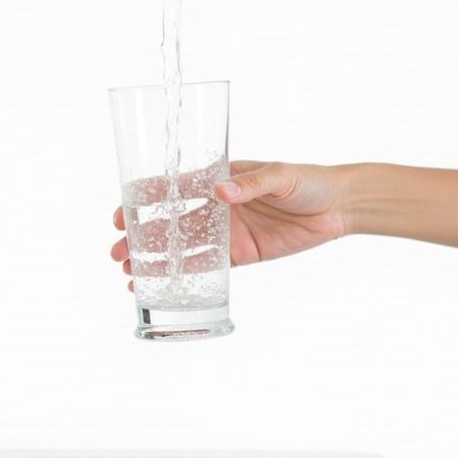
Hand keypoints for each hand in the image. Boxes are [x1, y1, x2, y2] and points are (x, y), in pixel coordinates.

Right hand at [110, 161, 349, 288]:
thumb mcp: (281, 174)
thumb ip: (252, 183)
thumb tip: (222, 191)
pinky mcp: (239, 255)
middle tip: (117, 251)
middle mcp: (215, 206)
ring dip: (153, 259)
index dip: (143, 199)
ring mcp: (225, 232)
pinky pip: (206, 267)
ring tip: (128, 272)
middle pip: (168, 223)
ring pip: (180, 248)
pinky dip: (181, 275)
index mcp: (217, 179)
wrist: (340, 207)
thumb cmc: (309, 180)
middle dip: (139, 237)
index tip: (121, 214)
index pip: (172, 188)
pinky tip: (159, 283)